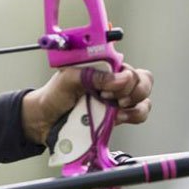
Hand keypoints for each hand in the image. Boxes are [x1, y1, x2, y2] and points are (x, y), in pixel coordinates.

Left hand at [21, 64, 153, 145]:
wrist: (44, 120)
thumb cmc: (54, 95)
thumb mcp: (68, 79)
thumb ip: (93, 76)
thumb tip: (121, 78)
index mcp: (104, 68)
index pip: (129, 68)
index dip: (126, 78)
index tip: (107, 89)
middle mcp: (114, 82)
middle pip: (143, 81)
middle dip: (134, 91)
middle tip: (114, 100)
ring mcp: (117, 101)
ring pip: (144, 99)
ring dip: (134, 105)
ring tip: (115, 109)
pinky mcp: (117, 117)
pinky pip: (138, 115)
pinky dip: (133, 116)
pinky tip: (118, 118)